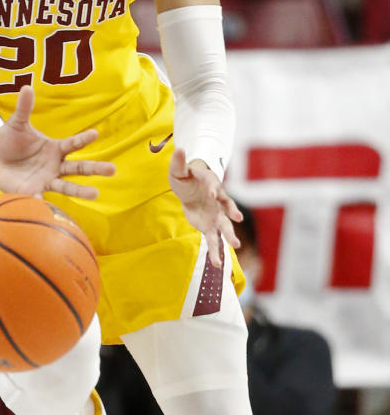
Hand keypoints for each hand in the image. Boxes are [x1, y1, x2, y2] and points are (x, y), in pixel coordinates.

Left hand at [0, 85, 114, 197]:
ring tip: (95, 195)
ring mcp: (47, 180)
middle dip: (95, 169)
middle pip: (78, 167)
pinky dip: (45, 202)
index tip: (94, 134)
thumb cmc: (10, 140)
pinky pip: (41, 198)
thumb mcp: (16, 124)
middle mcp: (56, 165)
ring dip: (81, 191)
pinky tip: (51, 209)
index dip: (83, 139)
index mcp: (55, 148)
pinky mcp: (34, 191)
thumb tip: (27, 87)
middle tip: (112, 169)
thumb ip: (24, 108)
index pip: (73, 144)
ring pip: (67, 186)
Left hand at [168, 148, 241, 267]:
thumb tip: (180, 149)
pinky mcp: (209, 226)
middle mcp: (218, 200)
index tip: (215, 194)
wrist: (189, 190)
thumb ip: (179, 163)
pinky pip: (214, 240)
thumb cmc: (186, 177)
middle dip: (231, 213)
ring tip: (236, 246)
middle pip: (226, 207)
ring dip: (229, 236)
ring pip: (224, 226)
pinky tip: (216, 265)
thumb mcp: (178, 170)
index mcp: (211, 183)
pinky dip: (215, 252)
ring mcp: (216, 214)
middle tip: (237, 219)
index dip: (215, 189)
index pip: (214, 185)